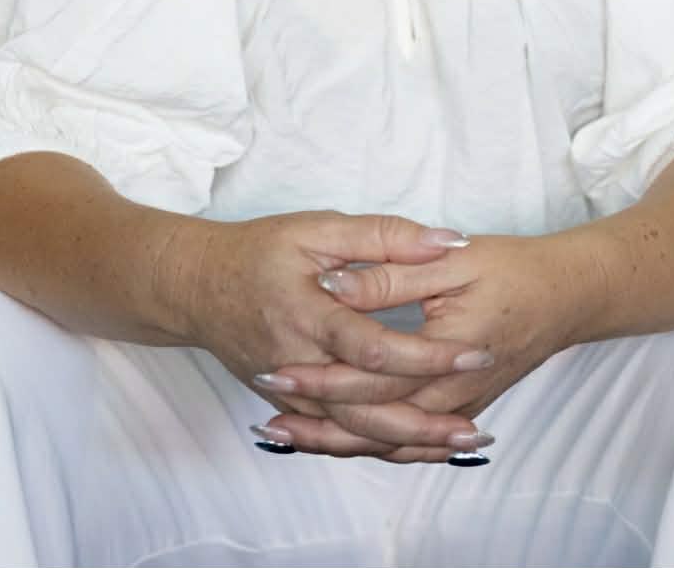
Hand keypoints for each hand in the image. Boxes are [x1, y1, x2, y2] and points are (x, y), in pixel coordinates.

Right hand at [171, 209, 497, 448]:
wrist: (196, 287)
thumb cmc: (259, 250)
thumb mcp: (318, 228)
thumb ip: (382, 235)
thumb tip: (444, 240)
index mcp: (308, 315)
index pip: (374, 347)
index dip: (426, 354)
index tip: (474, 351)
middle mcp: (298, 363)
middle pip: (367, 408)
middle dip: (425, 421)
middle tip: (477, 425)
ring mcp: (291, 392)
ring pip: (352, 431)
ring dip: (407, 441)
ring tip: (458, 441)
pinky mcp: (289, 404)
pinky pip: (335, 434)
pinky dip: (375, 443)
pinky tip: (412, 444)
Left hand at [256, 230, 592, 462]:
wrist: (568, 295)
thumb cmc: (513, 269)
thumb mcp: (452, 260)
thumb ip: (391, 271)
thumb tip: (334, 281)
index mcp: (448, 353)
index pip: (374, 376)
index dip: (321, 374)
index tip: (275, 368)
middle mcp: (453, 396)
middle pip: (376, 423)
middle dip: (317, 421)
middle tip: (265, 415)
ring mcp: (458, 411)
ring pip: (390, 442)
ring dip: (337, 441)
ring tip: (286, 435)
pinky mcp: (458, 412)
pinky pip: (408, 441)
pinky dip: (368, 443)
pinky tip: (337, 437)